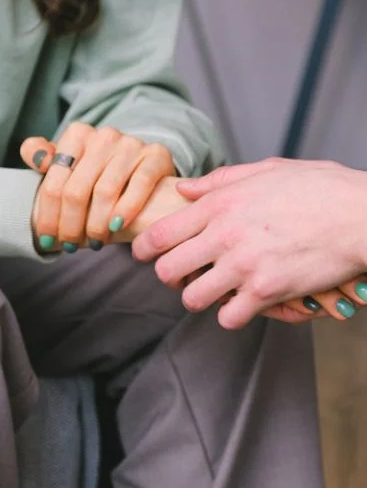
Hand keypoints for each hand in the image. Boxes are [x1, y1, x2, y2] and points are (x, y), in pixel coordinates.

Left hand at [20, 123, 174, 251]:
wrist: (143, 170)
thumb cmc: (99, 174)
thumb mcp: (70, 166)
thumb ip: (46, 158)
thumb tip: (33, 154)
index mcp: (77, 135)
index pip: (54, 183)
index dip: (48, 216)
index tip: (47, 240)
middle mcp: (104, 136)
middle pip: (76, 191)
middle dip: (71, 225)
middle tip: (71, 246)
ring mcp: (131, 144)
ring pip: (105, 192)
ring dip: (97, 225)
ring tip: (95, 243)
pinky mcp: (156, 155)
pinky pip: (139, 185)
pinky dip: (126, 209)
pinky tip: (117, 227)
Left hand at [133, 157, 366, 328]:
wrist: (362, 215)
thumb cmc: (318, 189)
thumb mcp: (267, 170)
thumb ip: (220, 181)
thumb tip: (185, 189)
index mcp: (220, 203)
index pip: (160, 233)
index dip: (142, 248)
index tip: (142, 255)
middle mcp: (225, 235)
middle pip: (167, 270)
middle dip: (169, 276)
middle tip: (182, 274)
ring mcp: (244, 265)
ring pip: (192, 298)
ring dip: (199, 297)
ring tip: (214, 290)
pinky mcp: (267, 291)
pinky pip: (229, 317)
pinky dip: (232, 314)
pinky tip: (242, 302)